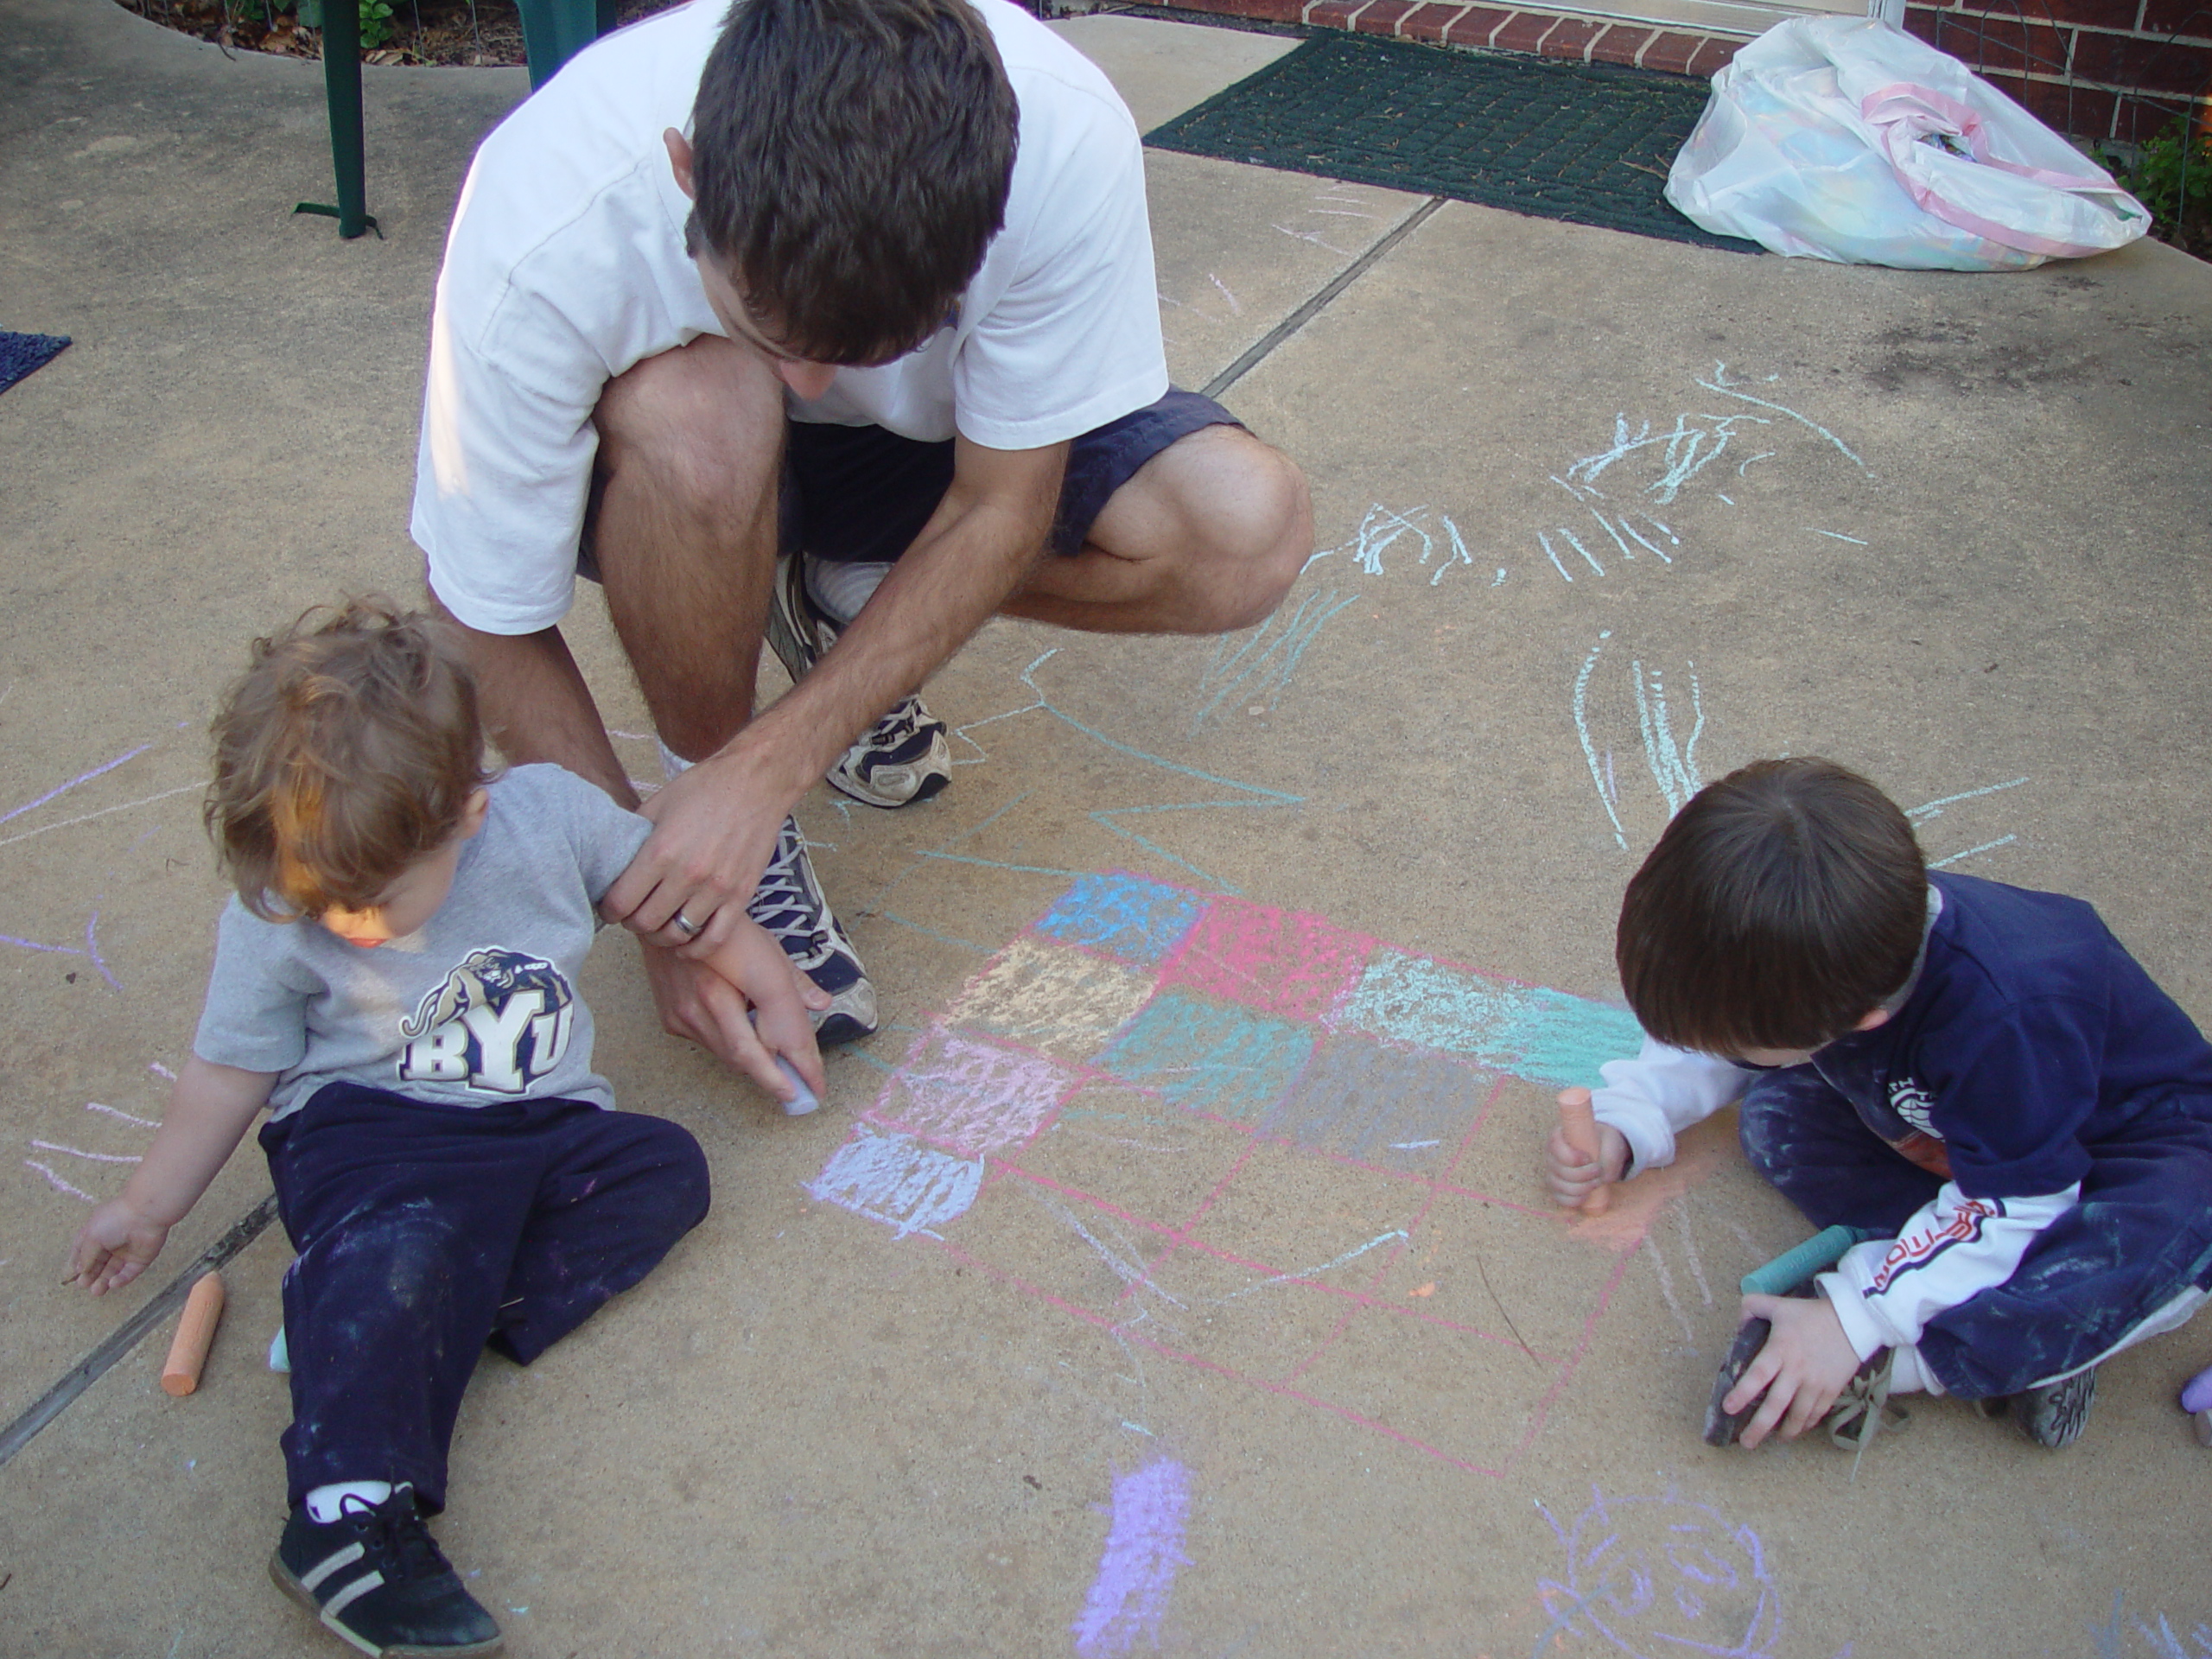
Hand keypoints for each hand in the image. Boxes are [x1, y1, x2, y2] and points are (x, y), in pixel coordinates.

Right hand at [67, 1198, 171, 1295]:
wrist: (146, 1215)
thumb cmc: (115, 1221)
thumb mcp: (92, 1237)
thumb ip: (85, 1256)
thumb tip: (79, 1270)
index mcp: (96, 1233)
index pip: (83, 1251)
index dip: (77, 1263)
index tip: (71, 1276)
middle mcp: (111, 1242)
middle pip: (98, 1264)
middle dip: (90, 1276)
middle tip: (84, 1286)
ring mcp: (127, 1251)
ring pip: (113, 1271)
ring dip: (104, 1281)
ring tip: (96, 1291)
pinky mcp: (141, 1258)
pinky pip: (130, 1272)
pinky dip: (121, 1279)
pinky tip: (113, 1283)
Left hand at [601, 747, 792, 955]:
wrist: (757, 782)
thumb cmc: (706, 787)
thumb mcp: (657, 804)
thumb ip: (634, 836)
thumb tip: (612, 860)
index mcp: (660, 851)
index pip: (621, 902)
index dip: (608, 910)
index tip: (609, 907)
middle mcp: (687, 874)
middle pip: (645, 922)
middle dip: (631, 923)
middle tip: (631, 915)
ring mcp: (717, 888)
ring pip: (677, 934)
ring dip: (660, 935)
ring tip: (657, 925)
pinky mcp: (741, 895)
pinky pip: (715, 938)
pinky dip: (695, 948)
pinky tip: (685, 943)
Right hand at [639, 923, 829, 1102]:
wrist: (669, 919)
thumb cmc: (723, 932)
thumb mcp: (766, 946)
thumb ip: (794, 981)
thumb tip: (822, 1004)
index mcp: (740, 978)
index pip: (778, 1033)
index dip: (800, 1065)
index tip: (815, 1088)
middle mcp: (710, 1000)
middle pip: (748, 1056)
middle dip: (775, 1078)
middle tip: (797, 1093)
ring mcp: (687, 1013)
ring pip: (728, 1056)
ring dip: (753, 1064)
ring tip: (775, 1068)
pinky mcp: (673, 1020)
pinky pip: (709, 1045)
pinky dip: (730, 1048)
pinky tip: (743, 1039)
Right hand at [1543, 1120, 1627, 1207]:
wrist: (1603, 1153)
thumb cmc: (1604, 1144)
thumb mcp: (1611, 1143)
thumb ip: (1609, 1157)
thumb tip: (1604, 1178)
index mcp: (1559, 1137)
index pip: (1554, 1146)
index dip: (1570, 1157)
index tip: (1588, 1159)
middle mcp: (1552, 1155)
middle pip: (1559, 1170)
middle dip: (1581, 1175)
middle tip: (1598, 1172)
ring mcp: (1553, 1173)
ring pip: (1559, 1186)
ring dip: (1580, 1188)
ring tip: (1596, 1183)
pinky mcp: (1557, 1189)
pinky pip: (1560, 1199)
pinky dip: (1574, 1200)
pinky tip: (1586, 1196)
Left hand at [1720, 1293, 1866, 1447]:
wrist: (1853, 1320)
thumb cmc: (1811, 1314)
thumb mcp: (1778, 1305)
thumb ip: (1752, 1307)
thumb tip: (1738, 1325)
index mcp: (1780, 1349)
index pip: (1758, 1375)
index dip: (1743, 1393)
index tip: (1728, 1408)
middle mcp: (1797, 1371)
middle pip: (1776, 1404)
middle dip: (1759, 1427)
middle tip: (1746, 1443)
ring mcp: (1816, 1383)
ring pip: (1798, 1415)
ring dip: (1785, 1431)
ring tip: (1773, 1439)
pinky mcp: (1832, 1390)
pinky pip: (1817, 1413)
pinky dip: (1806, 1424)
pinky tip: (1797, 1429)